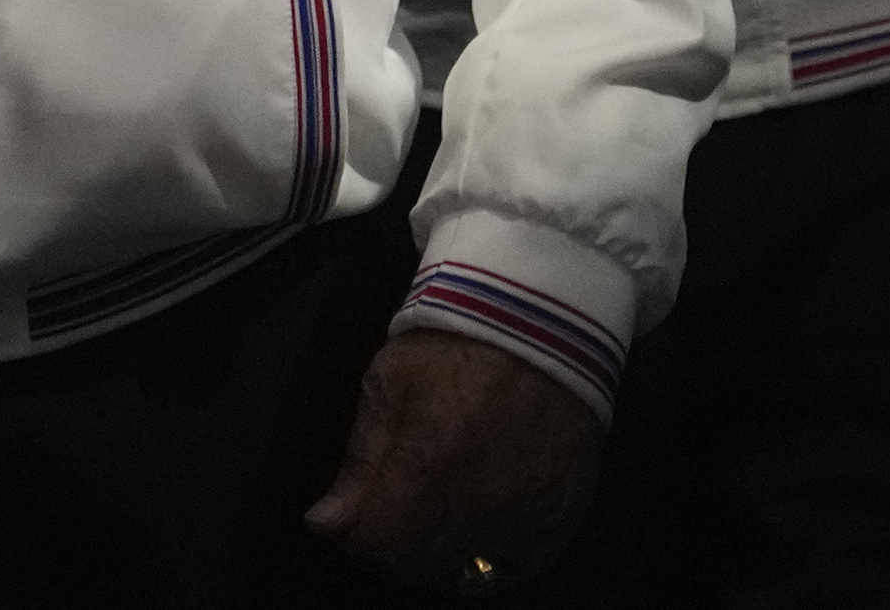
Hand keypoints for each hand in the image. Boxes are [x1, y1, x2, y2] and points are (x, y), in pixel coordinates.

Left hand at [303, 327, 604, 592]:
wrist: (543, 315)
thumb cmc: (457, 340)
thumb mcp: (388, 383)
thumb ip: (358, 464)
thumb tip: (325, 524)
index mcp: (431, 462)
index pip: (375, 545)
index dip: (351, 536)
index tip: (348, 519)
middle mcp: (483, 500)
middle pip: (418, 568)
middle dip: (391, 548)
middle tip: (388, 513)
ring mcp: (529, 513)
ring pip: (465, 575)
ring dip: (438, 557)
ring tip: (432, 517)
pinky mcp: (563, 515)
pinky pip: (518, 568)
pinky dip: (492, 560)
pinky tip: (477, 530)